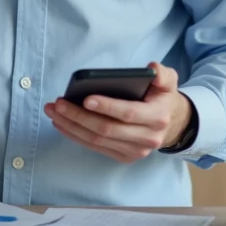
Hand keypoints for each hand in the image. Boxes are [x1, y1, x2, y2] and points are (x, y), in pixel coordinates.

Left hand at [43, 63, 193, 163]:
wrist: (171, 123)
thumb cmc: (162, 97)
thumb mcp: (168, 81)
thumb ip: (163, 73)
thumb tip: (152, 69)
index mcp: (158, 117)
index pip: (128, 113)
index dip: (107, 107)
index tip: (85, 98)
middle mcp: (147, 138)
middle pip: (107, 129)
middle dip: (79, 116)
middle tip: (58, 103)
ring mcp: (135, 151)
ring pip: (97, 141)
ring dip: (71, 126)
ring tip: (53, 111)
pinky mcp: (123, 157)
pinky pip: (95, 147)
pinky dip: (75, 135)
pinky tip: (61, 123)